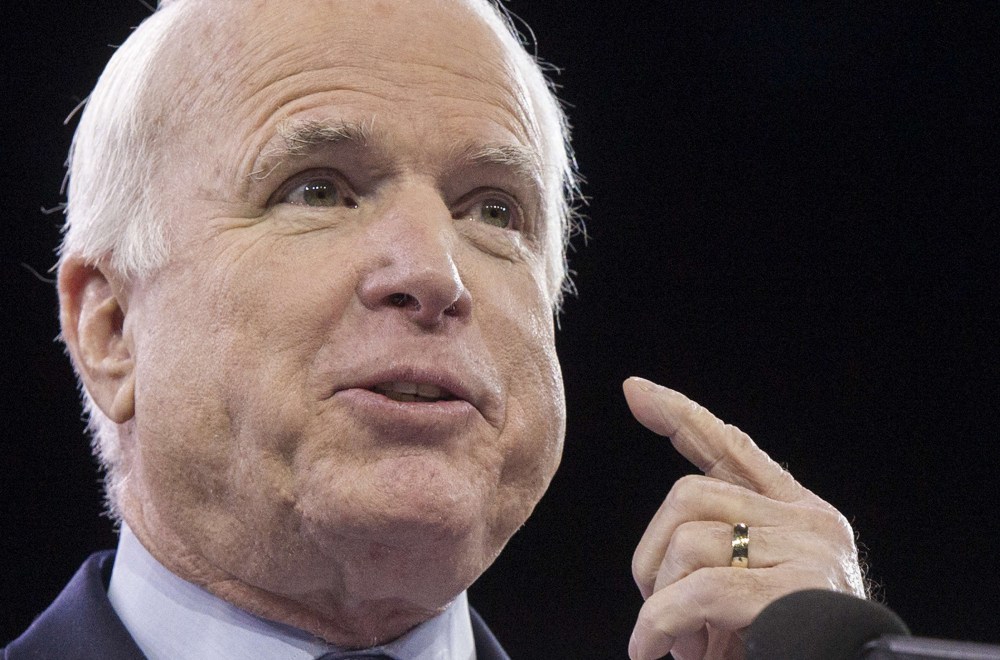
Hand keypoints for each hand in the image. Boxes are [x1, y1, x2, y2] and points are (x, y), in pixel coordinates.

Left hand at [622, 377, 865, 659]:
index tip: (636, 390)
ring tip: (679, 644)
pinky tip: (653, 647)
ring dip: (661, 599)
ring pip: (688, 542)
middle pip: (689, 496)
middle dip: (652, 555)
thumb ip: (724, 557)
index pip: (732, 448)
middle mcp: (810, 524)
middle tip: (658, 611)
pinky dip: (660, 624)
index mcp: (801, 515)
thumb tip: (663, 552)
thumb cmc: (796, 649)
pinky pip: (700, 590)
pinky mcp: (797, 590)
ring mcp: (808, 552)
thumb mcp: (755, 595)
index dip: (681, 417)